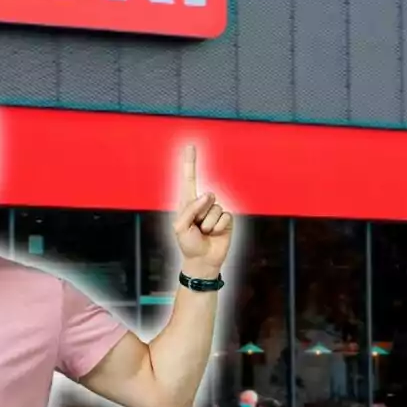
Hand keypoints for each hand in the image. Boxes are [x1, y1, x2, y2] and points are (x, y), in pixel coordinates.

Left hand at [172, 145, 233, 277]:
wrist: (203, 261)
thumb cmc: (188, 243)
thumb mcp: (180, 227)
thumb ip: (190, 208)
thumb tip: (208, 195)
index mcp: (187, 202)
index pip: (189, 178)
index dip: (190, 162)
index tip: (190, 146)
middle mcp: (202, 203)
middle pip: (205, 196)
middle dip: (200, 213)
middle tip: (196, 227)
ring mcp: (215, 210)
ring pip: (215, 208)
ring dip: (209, 224)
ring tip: (204, 232)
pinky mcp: (226, 219)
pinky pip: (225, 217)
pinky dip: (219, 227)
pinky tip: (215, 234)